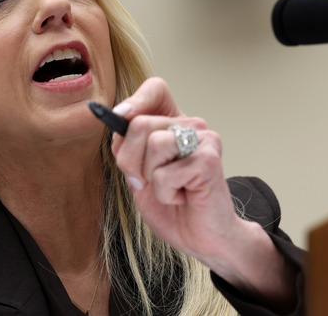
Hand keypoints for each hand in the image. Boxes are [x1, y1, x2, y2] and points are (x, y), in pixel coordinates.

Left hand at [111, 77, 297, 310]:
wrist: (202, 238)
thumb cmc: (171, 205)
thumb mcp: (137, 172)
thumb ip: (127, 146)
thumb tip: (118, 118)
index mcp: (173, 123)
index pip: (155, 89)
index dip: (135, 101)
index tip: (121, 118)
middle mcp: (191, 125)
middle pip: (140, 124)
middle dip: (130, 160)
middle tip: (146, 182)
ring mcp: (204, 139)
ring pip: (153, 145)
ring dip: (150, 178)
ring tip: (169, 188)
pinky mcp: (209, 160)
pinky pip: (165, 173)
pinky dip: (165, 193)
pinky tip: (183, 196)